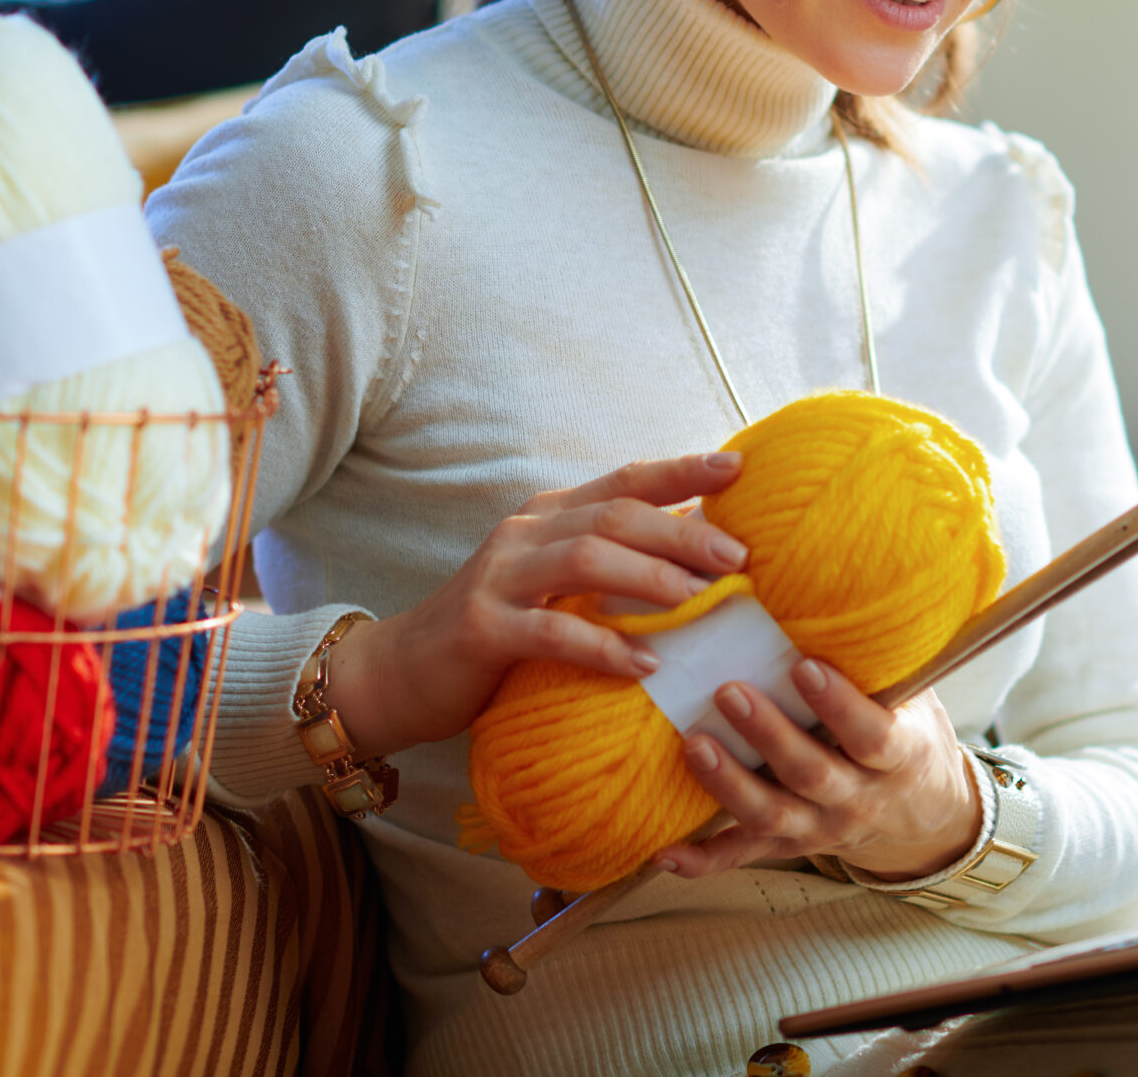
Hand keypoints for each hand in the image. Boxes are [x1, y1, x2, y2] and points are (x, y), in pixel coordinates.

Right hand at [321, 453, 749, 759]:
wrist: (399, 670)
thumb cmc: (497, 628)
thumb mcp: (553, 582)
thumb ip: (608, 562)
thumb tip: (698, 554)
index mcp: (549, 514)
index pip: (625, 480)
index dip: (681, 471)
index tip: (738, 467)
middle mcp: (526, 532)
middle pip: (615, 516)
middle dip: (682, 532)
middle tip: (737, 557)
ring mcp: (500, 577)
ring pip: (586, 559)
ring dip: (649, 579)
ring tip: (699, 600)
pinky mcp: (482, 629)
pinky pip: (551, 632)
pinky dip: (603, 646)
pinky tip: (644, 665)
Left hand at [656, 665, 982, 882]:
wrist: (924, 813)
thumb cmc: (908, 731)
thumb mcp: (915, 696)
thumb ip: (882, 659)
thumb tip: (850, 579)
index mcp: (898, 757)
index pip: (871, 736)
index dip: (839, 706)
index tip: (805, 667)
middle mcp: (859, 798)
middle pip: (812, 774)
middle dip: (769, 736)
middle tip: (729, 692)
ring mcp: (821, 827)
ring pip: (772, 816)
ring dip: (729, 784)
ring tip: (693, 744)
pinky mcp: (789, 843)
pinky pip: (743, 855)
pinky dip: (703, 859)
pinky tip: (664, 854)